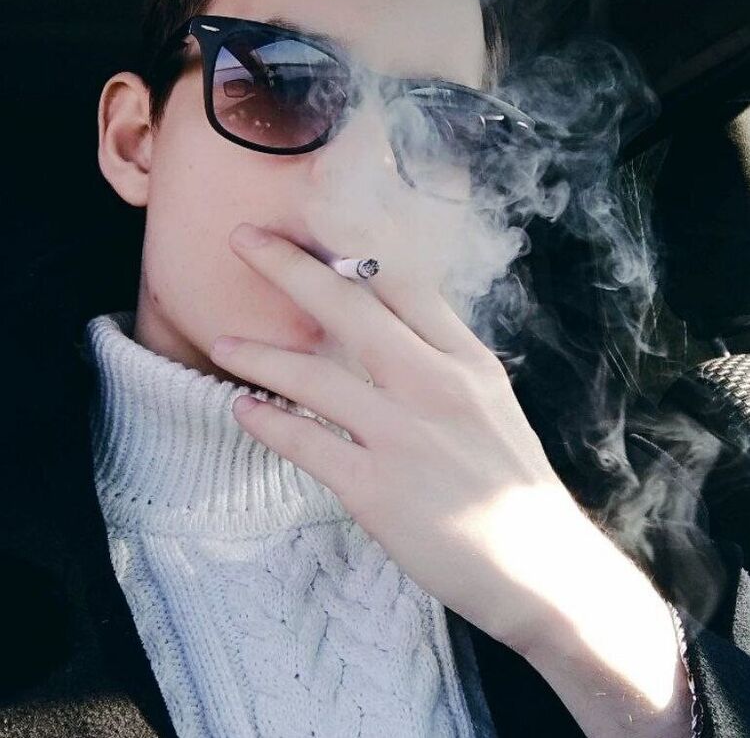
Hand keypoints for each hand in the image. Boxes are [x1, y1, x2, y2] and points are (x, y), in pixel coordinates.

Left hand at [210, 221, 594, 656]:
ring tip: (222, 343)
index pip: (403, 284)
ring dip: (260, 355)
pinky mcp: (377, 490)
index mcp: (466, 360)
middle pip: (351, 309)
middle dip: (290, 267)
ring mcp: (404, 436)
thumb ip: (442, 358)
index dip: (351, 247)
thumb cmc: (513, 483)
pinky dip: (268, 424)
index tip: (309, 223)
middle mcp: (435, 386)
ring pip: (315, 377)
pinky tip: (243, 410)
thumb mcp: (490, 401)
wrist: (543, 568)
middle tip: (242, 238)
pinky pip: (307, 445)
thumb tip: (389, 321)